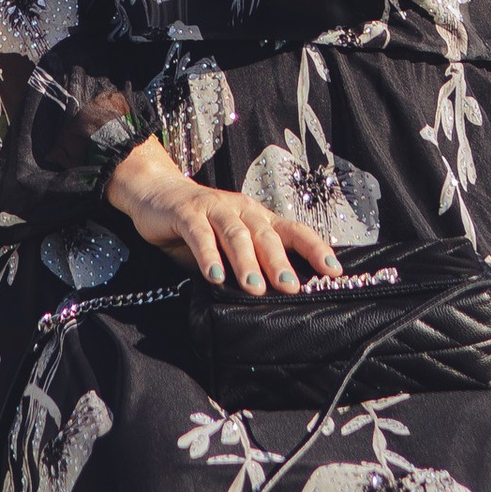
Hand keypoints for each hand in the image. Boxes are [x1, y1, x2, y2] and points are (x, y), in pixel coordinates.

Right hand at [106, 136, 339, 292]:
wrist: (157, 194)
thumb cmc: (200, 226)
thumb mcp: (228, 245)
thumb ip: (247, 264)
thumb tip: (274, 297)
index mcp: (258, 217)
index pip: (293, 230)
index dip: (314, 248)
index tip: (333, 271)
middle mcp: (241, 209)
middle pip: (266, 234)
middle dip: (279, 261)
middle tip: (290, 286)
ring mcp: (214, 208)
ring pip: (236, 234)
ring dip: (246, 261)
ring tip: (254, 287)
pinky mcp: (187, 213)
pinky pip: (199, 234)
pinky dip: (208, 255)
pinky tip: (214, 276)